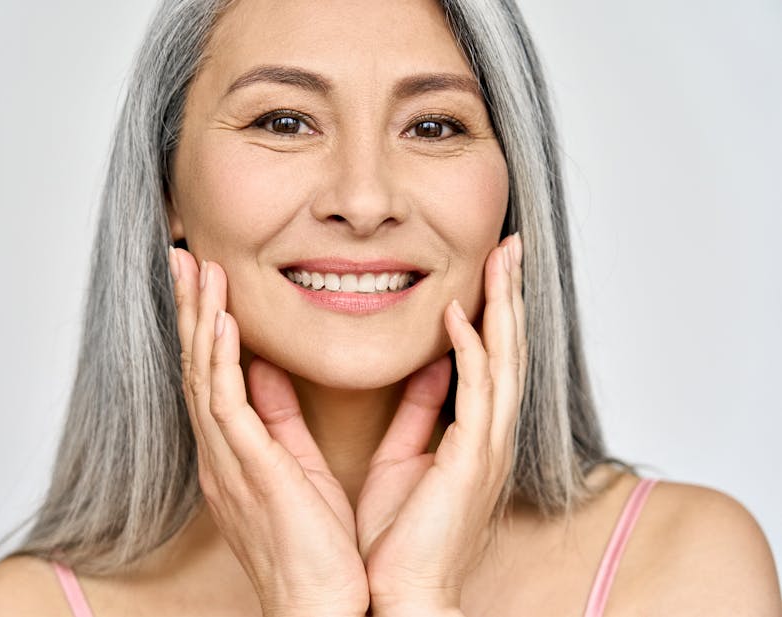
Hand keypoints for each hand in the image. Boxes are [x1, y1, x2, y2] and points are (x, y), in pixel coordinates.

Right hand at [169, 248, 368, 616]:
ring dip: (200, 320)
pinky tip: (221, 322)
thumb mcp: (296, 464)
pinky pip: (225, 404)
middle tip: (183, 259)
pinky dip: (221, 358)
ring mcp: (227, 460)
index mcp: (233, 451)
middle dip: (189, 310)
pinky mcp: (247, 469)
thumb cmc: (315, 543)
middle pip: (196, 366)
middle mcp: (220, 452)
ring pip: (203, 376)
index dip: (205, 326)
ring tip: (197, 270)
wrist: (322, 602)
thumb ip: (280, 416)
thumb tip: (269, 370)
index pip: (211, 375)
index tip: (205, 283)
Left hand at [356, 234, 525, 615]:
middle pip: (509, 349)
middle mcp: (490, 436)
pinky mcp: (473, 461)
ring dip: (503, 307)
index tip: (489, 268)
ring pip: (505, 361)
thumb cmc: (399, 539)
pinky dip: (473, 350)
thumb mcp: (402, 458)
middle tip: (510, 245)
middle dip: (510, 295)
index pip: (491, 358)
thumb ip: (417, 412)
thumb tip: (424, 368)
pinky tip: (460, 315)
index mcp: (474, 436)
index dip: (494, 310)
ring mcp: (487, 448)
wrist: (400, 597)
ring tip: (502, 259)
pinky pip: (478, 393)